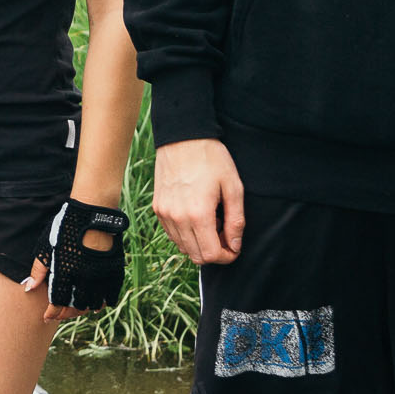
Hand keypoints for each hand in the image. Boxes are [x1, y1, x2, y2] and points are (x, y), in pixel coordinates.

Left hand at [24, 198, 125, 321]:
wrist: (93, 213)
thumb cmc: (66, 228)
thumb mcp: (48, 246)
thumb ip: (39, 269)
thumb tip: (29, 288)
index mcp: (66, 271)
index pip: (58, 302)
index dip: (52, 312)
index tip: (47, 317)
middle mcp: (84, 277)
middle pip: (76, 306)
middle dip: (67, 313)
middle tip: (60, 313)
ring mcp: (101, 276)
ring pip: (94, 304)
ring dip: (84, 309)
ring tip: (77, 308)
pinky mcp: (114, 272)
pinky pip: (110, 296)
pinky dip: (103, 303)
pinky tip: (97, 303)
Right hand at [153, 139, 243, 264]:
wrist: (183, 137)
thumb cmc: (211, 159)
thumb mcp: (233, 187)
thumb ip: (236, 221)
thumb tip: (235, 245)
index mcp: (198, 214)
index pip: (212, 255)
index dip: (227, 256)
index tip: (235, 247)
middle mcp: (177, 218)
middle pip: (196, 256)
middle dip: (214, 252)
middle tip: (225, 233)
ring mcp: (165, 213)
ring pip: (183, 247)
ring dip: (200, 243)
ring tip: (211, 221)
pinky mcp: (158, 208)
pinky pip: (172, 234)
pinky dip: (186, 234)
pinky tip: (196, 216)